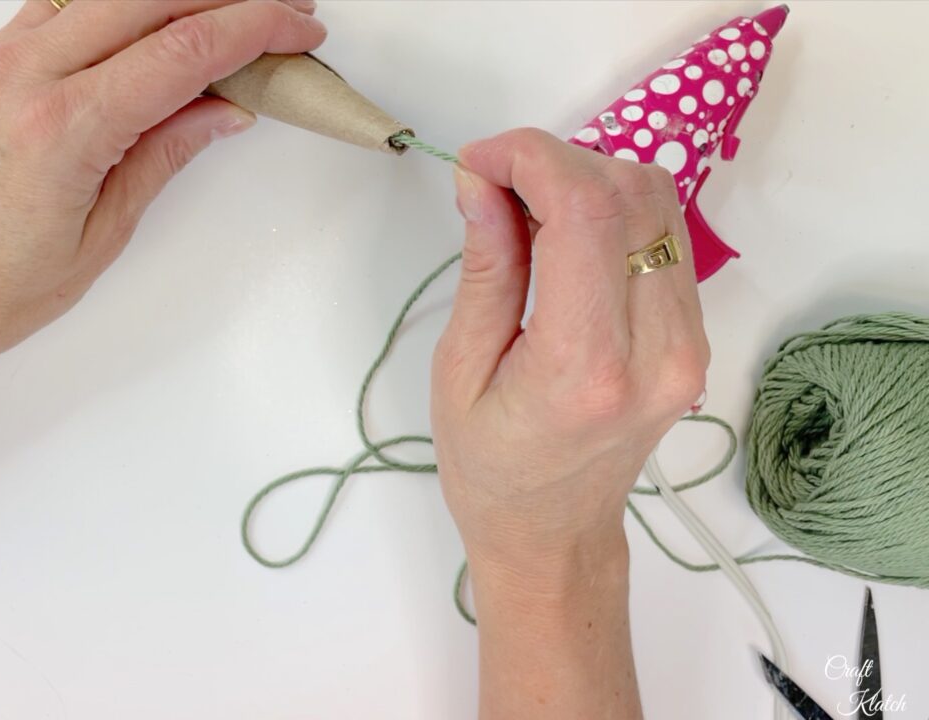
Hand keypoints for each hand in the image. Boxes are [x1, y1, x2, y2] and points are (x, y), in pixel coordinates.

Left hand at [0, 0, 325, 400]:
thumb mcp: (104, 231)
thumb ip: (164, 153)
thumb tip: (222, 111)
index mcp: (63, 128)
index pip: (181, 51)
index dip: (254, 30)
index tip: (297, 30)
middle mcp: (25, 76)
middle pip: (152, 0)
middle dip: (232, 0)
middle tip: (284, 14)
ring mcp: (3, 61)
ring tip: (233, 13)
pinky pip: (68, 2)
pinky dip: (126, 3)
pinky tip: (158, 18)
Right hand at [431, 128, 708, 718]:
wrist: (556, 535)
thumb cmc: (490, 470)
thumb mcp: (460, 370)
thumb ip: (486, 267)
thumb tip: (484, 179)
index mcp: (586, 366)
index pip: (586, 212)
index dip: (531, 158)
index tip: (478, 162)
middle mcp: (658, 348)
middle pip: (631, 193)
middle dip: (555, 162)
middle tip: (494, 186)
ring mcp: (689, 344)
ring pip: (658, 203)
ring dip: (588, 180)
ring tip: (527, 211)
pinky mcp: (695, 338)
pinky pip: (665, 237)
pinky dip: (614, 211)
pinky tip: (566, 237)